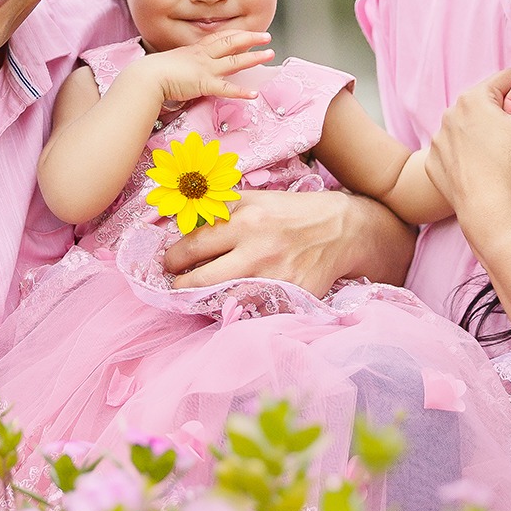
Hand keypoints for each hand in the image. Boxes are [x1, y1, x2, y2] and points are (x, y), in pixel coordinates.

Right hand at [140, 30, 272, 104]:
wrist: (146, 76)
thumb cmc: (152, 72)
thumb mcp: (170, 63)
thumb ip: (180, 66)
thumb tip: (182, 71)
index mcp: (194, 50)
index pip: (218, 38)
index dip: (235, 35)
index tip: (246, 32)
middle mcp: (203, 56)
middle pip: (231, 43)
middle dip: (250, 38)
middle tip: (267, 36)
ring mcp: (205, 68)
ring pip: (235, 60)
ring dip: (254, 57)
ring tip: (270, 54)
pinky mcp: (204, 83)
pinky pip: (226, 88)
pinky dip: (241, 91)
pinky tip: (254, 94)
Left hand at [160, 188, 413, 295]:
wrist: (341, 230)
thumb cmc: (290, 212)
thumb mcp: (255, 199)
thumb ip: (220, 210)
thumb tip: (181, 224)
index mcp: (245, 220)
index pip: (192, 245)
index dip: (173, 258)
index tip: (169, 263)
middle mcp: (257, 251)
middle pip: (199, 281)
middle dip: (180, 286)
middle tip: (177, 285)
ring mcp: (274, 279)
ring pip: (222, 301)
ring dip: (208, 301)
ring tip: (204, 295)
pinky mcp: (289, 298)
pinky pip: (252, 311)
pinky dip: (240, 309)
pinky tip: (236, 301)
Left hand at [426, 66, 510, 226]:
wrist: (489, 211)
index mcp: (473, 97)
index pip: (509, 79)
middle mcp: (449, 112)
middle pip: (489, 102)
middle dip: (506, 113)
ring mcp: (438, 138)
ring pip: (471, 125)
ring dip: (487, 133)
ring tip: (501, 156)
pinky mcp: (434, 161)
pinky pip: (456, 148)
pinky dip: (469, 154)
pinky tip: (483, 168)